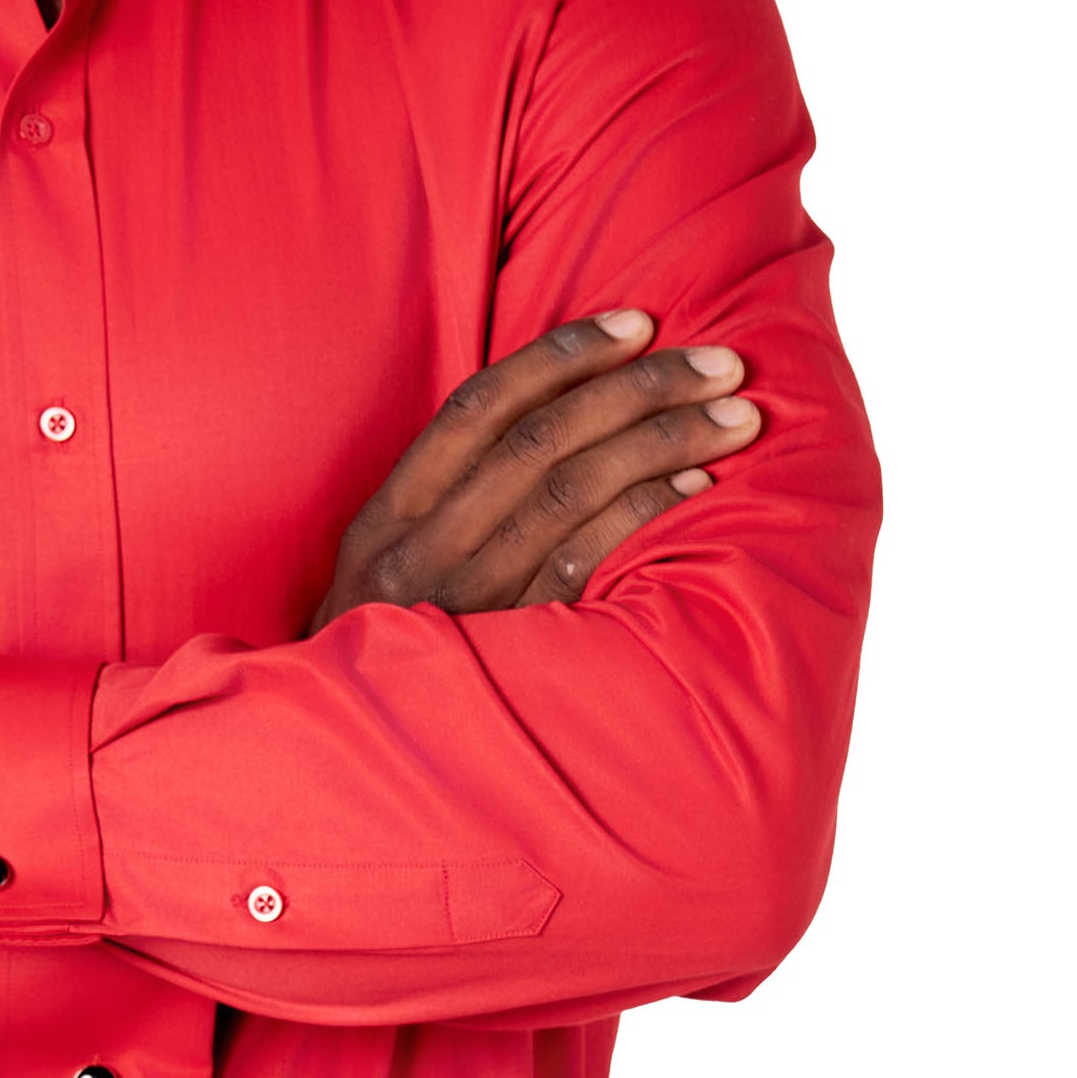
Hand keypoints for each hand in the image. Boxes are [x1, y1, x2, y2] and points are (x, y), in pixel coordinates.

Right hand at [310, 312, 759, 627]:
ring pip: (571, 495)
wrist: (343, 754)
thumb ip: (443, 500)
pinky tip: (695, 487)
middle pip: (542, 441)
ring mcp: (465, 600)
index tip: (637, 324)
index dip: (561, 357)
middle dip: (639, 390)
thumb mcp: (380, 566)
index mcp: (386, 514)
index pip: (478, 406)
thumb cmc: (376, 646)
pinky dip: (642, 516)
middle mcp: (421, 549)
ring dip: (661, 445)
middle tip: (720, 364)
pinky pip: (584, 567)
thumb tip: (547, 420)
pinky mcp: (508, 646)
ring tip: (733, 418)